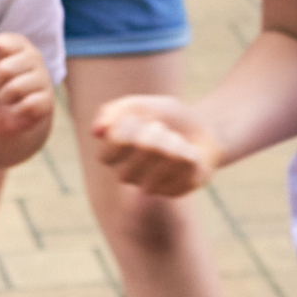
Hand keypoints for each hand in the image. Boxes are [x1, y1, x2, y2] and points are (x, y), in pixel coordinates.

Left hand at [0, 32, 52, 140]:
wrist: (0, 119)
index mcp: (17, 43)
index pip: (0, 43)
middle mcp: (34, 56)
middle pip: (4, 70)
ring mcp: (44, 78)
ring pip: (15, 88)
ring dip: (3, 97)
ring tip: (6, 97)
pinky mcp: (48, 100)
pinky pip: (27, 106)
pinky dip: (15, 110)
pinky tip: (18, 108)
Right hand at [91, 96, 220, 197]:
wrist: (201, 131)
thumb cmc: (166, 119)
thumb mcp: (141, 105)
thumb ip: (114, 112)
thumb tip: (95, 131)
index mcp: (112, 156)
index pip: (112, 144)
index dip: (128, 126)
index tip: (138, 118)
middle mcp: (127, 175)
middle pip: (143, 147)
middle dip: (157, 129)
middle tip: (160, 129)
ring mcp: (151, 186)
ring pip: (165, 154)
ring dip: (174, 139)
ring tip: (175, 140)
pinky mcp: (175, 191)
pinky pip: (185, 163)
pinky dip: (189, 150)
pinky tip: (187, 154)